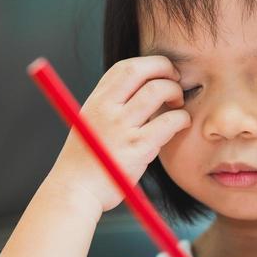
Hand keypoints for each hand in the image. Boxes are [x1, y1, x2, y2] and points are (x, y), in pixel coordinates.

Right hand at [50, 56, 190, 211]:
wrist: (75, 192)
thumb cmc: (85, 162)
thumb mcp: (88, 124)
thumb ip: (110, 107)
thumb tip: (139, 91)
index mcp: (96, 101)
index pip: (125, 67)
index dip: (149, 64)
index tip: (161, 73)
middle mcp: (107, 109)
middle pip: (141, 71)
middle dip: (165, 69)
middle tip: (177, 81)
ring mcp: (121, 128)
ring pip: (158, 91)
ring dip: (175, 92)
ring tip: (178, 104)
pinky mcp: (137, 148)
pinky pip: (168, 122)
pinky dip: (181, 118)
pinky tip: (181, 124)